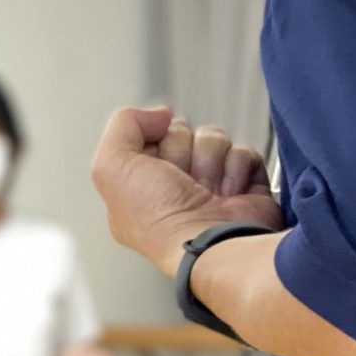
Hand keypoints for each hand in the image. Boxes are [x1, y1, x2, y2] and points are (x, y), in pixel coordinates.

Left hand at [92, 106, 280, 273]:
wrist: (211, 241)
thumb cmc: (160, 218)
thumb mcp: (111, 166)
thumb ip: (122, 125)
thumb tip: (159, 114)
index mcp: (140, 187)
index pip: (148, 135)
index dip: (151, 142)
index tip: (151, 167)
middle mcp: (174, 187)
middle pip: (180, 132)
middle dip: (181, 151)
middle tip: (180, 181)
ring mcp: (211, 186)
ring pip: (212, 138)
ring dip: (209, 161)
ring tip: (206, 191)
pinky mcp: (244, 186)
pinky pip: (242, 151)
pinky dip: (236, 169)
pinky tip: (228, 194)